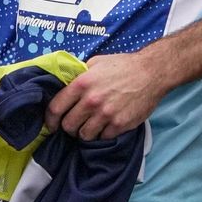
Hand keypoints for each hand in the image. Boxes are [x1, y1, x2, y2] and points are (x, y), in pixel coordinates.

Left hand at [44, 52, 170, 140]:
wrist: (151, 73)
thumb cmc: (122, 66)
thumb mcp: (95, 63)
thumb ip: (78, 75)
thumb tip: (63, 84)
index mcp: (81, 84)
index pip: (56, 108)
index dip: (49, 120)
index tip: (50, 124)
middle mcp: (91, 101)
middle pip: (68, 125)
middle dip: (68, 127)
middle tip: (74, 124)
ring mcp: (106, 114)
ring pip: (84, 135)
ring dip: (85, 132)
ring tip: (90, 126)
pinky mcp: (120, 125)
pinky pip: (103, 137)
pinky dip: (102, 134)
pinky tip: (106, 126)